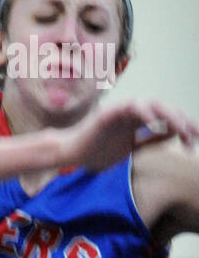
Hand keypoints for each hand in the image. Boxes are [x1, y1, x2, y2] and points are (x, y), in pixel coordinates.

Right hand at [58, 98, 198, 173]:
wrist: (72, 154)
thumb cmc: (98, 151)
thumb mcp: (132, 148)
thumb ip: (152, 140)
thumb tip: (176, 133)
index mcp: (136, 120)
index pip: (164, 116)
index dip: (183, 124)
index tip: (196, 138)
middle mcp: (130, 112)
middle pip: (161, 107)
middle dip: (180, 119)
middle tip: (193, 136)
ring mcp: (119, 111)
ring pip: (149, 103)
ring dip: (167, 114)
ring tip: (181, 128)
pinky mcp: (108, 113)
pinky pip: (128, 107)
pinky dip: (143, 111)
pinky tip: (154, 120)